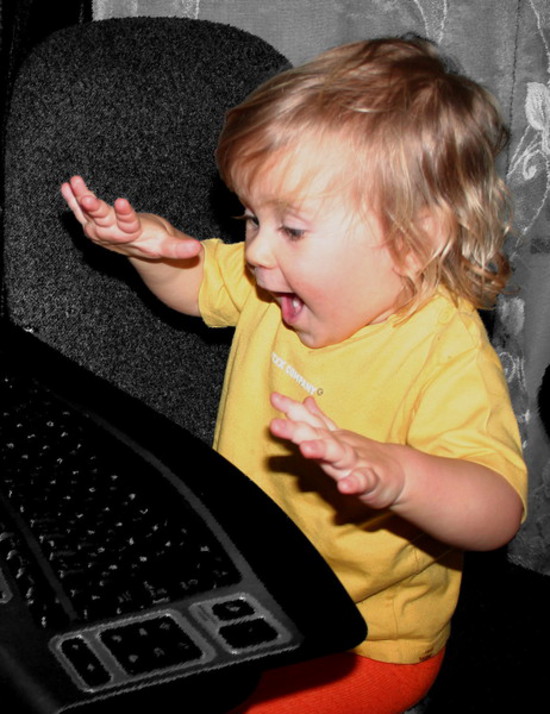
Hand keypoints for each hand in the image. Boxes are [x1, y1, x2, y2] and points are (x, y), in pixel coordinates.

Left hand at [60, 176, 200, 260]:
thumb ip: (180, 248)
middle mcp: (114, 235)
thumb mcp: (167, 246)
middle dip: (95, 209)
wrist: (138, 252)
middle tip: (87, 198)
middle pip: (103, 222)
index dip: (125, 214)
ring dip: (79, 199)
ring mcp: (101, 230)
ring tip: (74, 182)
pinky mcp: (92, 224)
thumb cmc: (154, 244)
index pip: (129, 226)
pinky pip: (79, 213)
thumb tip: (198, 249)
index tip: (122, 201)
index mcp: (133, 237)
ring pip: (88, 215)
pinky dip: (72, 200)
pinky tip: (66, 186)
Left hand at [270, 392, 406, 508]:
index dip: (291, 410)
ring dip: (321, 450)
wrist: (400, 474)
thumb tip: (304, 401)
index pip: (309, 422)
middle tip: (275, 425)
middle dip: (296, 430)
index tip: (273, 397)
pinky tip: (344, 486)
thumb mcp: (338, 439)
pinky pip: (362, 481)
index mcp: (330, 440)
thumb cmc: (362, 458)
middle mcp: (340, 448)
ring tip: (306, 449)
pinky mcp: (372, 481)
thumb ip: (319, 421)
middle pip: (316, 436)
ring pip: (337, 455)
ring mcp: (356, 463)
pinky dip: (354, 483)